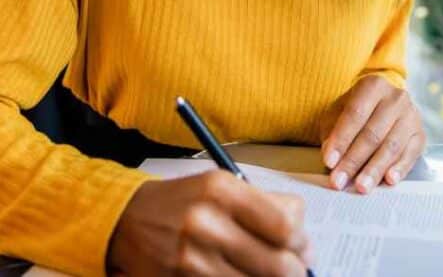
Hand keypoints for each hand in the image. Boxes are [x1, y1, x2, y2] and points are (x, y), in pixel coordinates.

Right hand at [107, 171, 311, 275]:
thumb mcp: (221, 185)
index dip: (300, 241)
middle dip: (295, 270)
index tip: (303, 245)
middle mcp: (206, 223)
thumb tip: (302, 235)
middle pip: (276, 264)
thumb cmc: (184, 200)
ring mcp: (192, 259)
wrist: (128, 220)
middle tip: (299, 268)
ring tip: (270, 271)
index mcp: (221, 190)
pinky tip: (245, 275)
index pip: (282, 225)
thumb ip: (264, 203)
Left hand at [320, 75, 425, 193]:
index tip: (329, 161)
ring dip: (374, 169)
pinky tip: (389, 180)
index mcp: (373, 85)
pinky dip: (399, 169)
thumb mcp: (338, 113)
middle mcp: (395, 98)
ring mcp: (411, 116)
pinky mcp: (420, 135)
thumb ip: (332, 132)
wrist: (384, 105)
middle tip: (340, 181)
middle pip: (373, 133)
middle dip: (354, 160)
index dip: (341, 139)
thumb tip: (330, 157)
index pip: (355, 113)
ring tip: (361, 186)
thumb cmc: (357, 111)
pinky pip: (410, 155)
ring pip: (391, 146)